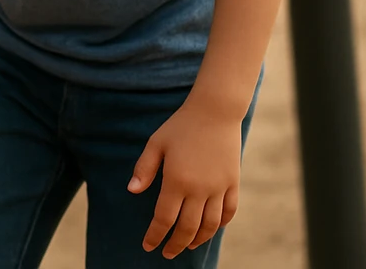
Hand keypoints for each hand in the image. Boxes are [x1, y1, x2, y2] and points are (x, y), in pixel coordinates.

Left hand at [130, 96, 244, 258]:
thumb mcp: (156, 144)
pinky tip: (211, 228)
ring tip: (187, 245)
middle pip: (188, 228)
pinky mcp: (233, 183)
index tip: (148, 246)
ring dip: (198, 239)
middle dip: (175, 244)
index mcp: (177, 181)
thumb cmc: (180, 126)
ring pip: (210, 224)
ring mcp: (219, 188)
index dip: (155, 235)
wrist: (215, 112)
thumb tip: (132, 191)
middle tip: (167, 253)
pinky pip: (229, 211)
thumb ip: (144, 169)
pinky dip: (221, 224)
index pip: (164, 218)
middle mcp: (200, 189)